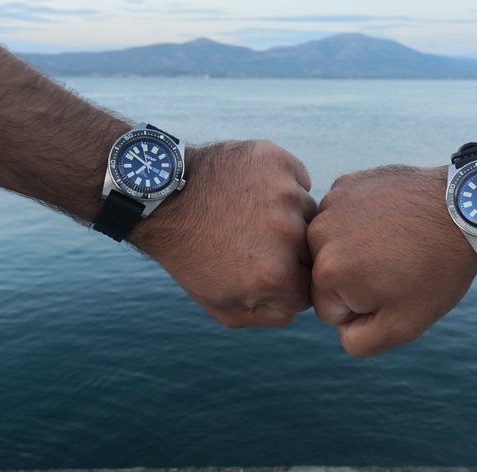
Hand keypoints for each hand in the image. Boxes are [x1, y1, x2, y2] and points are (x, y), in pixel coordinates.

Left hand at [132, 140, 317, 327]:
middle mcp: (289, 234)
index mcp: (279, 276)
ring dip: (288, 215)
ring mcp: (285, 193)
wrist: (161, 199)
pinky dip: (283, 185)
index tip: (265, 269)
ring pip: (309, 211)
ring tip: (251, 213)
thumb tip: (303, 303)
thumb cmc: (192, 256)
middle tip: (257, 240)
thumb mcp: (226, 308)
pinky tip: (254, 190)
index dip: (290, 281)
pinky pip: (298, 179)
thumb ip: (274, 315)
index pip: (312, 288)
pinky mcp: (278, 161)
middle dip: (292, 249)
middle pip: (315, 249)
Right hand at [308, 165, 476, 356]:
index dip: (365, 309)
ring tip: (395, 241)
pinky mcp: (347, 182)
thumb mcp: (403, 325)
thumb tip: (340, 328)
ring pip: (333, 246)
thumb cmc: (437, 269)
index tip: (395, 288)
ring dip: (356, 248)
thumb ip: (359, 342)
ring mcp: (333, 202)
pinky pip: (344, 217)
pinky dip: (362, 220)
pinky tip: (392, 219)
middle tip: (396, 265)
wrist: (465, 209)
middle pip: (327, 277)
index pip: (329, 312)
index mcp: (327, 271)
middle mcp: (318, 233)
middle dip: (356, 279)